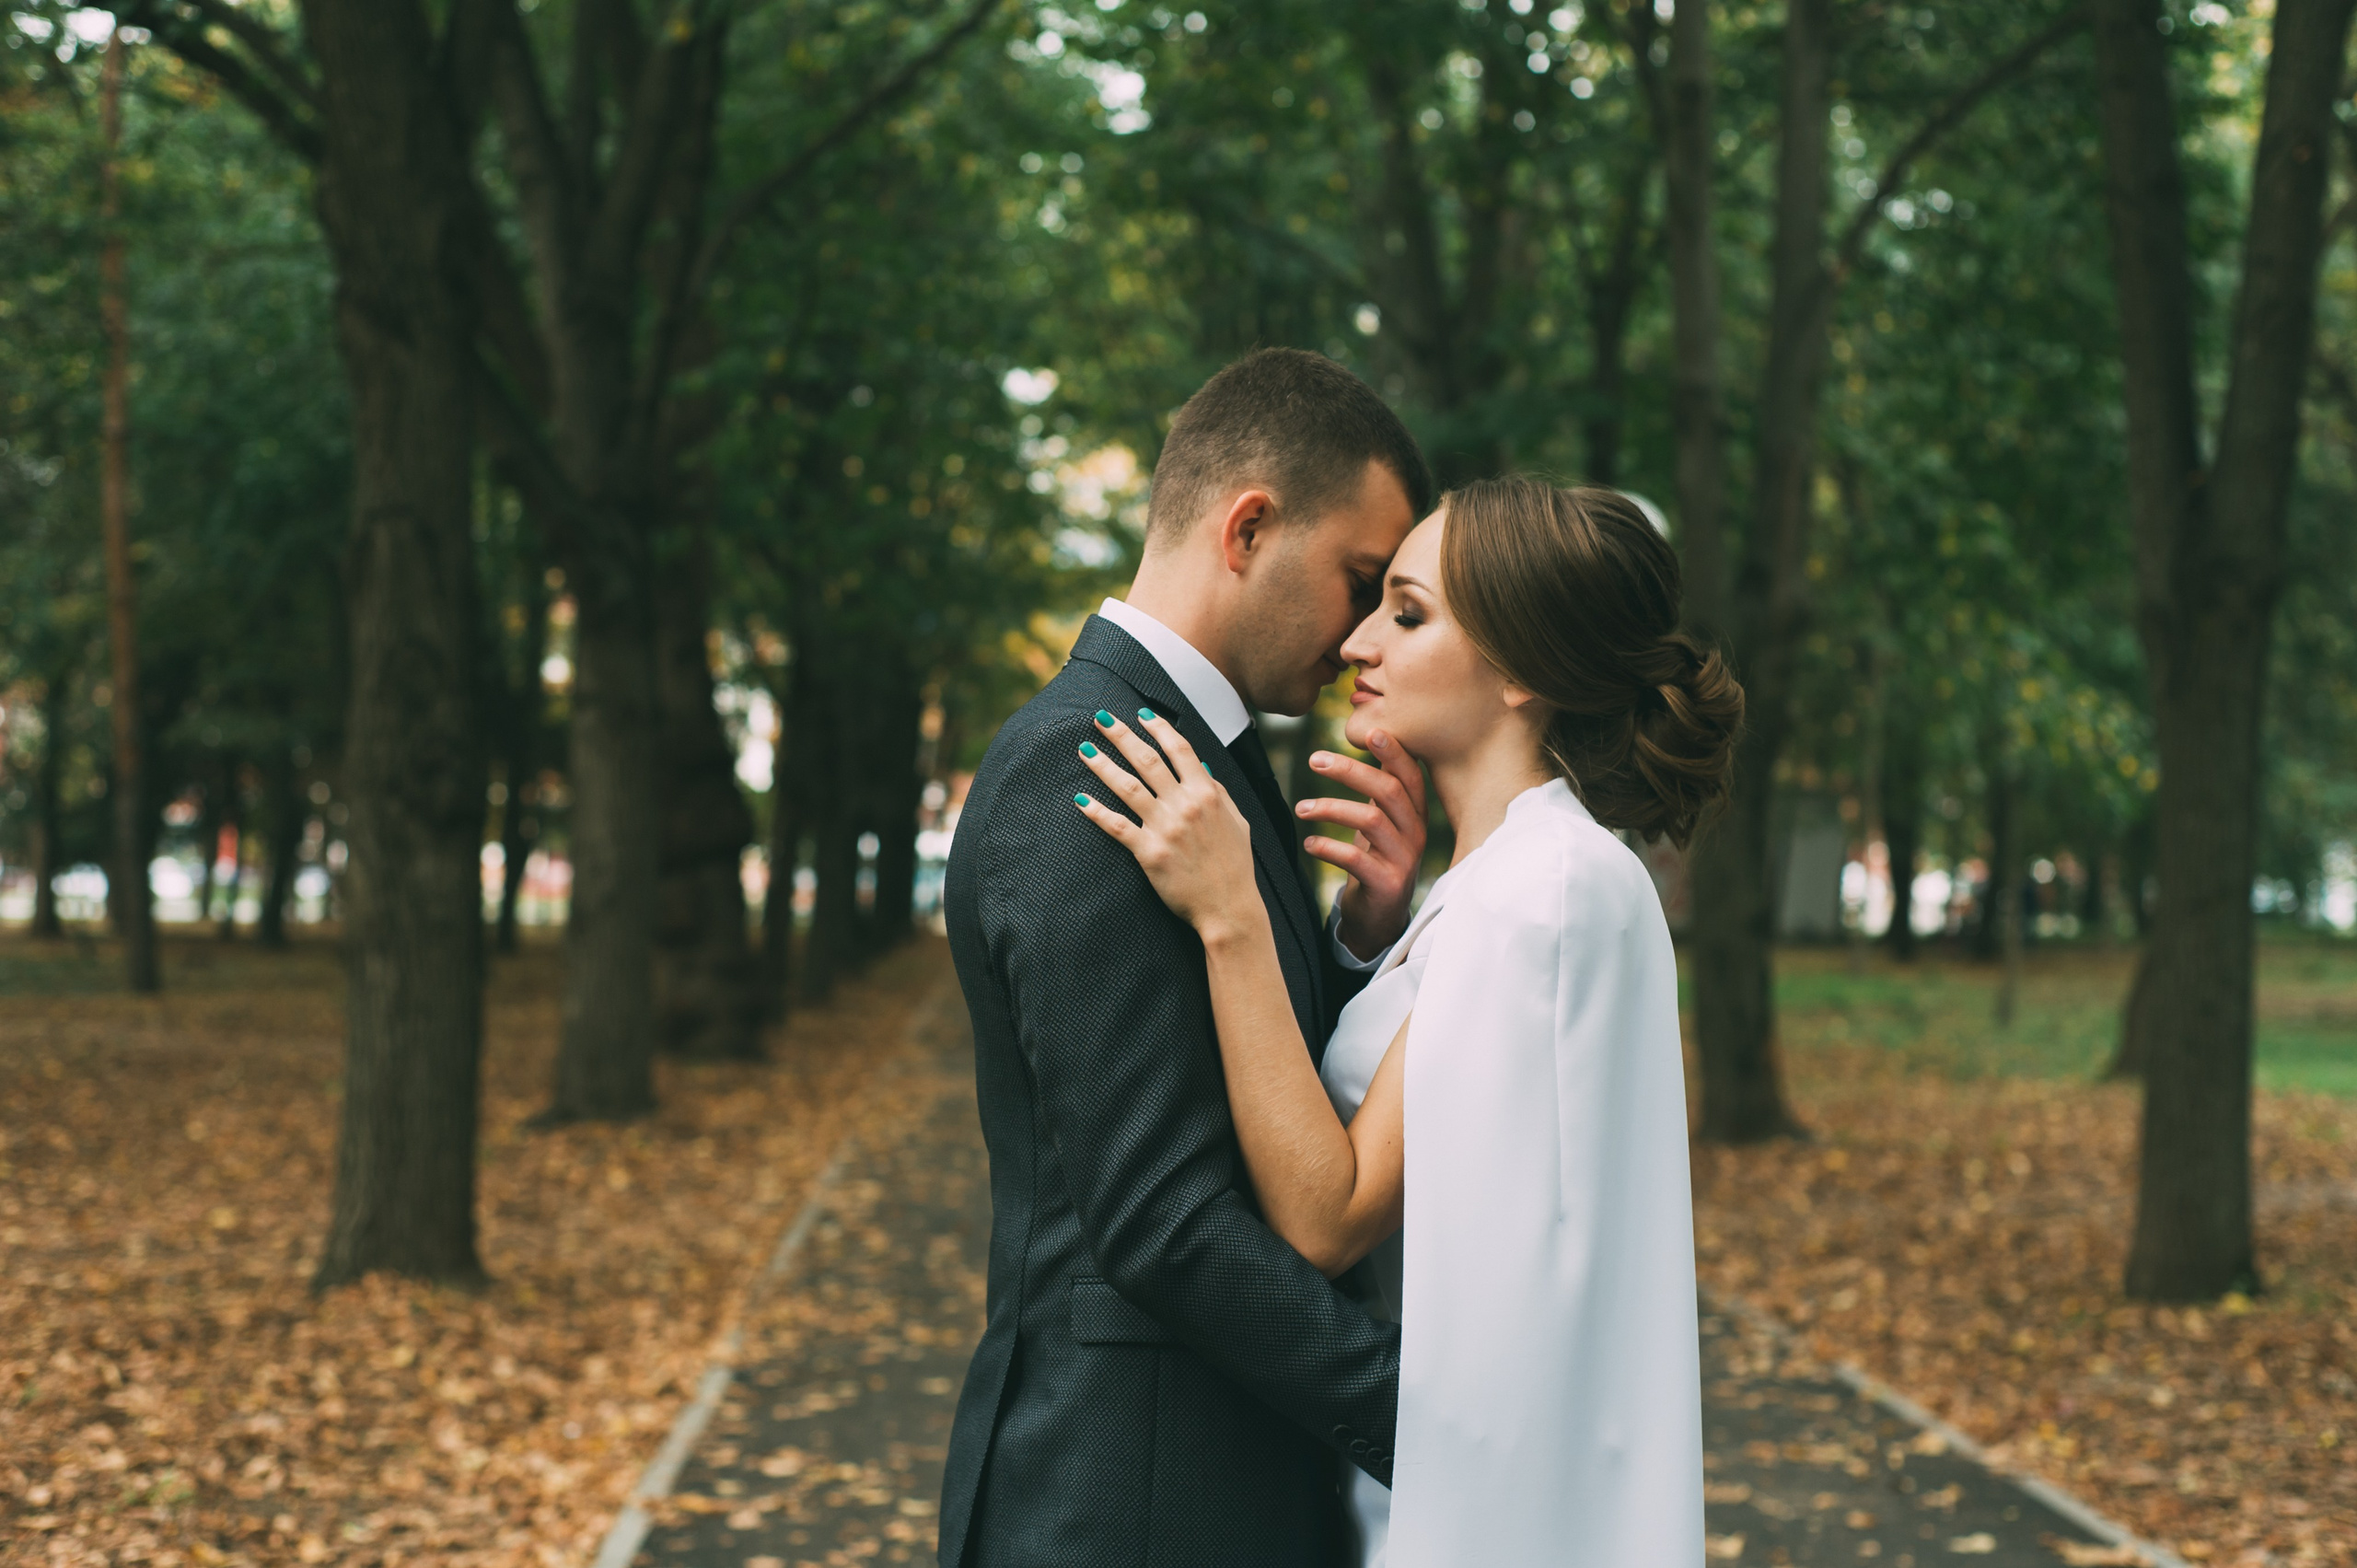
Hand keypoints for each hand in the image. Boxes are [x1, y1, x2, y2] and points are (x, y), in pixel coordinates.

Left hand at [1072, 708, 1265, 943]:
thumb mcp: (1237, 821)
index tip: (1141, 714)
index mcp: (1207, 793)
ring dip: (1103, 765)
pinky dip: (1096, 811)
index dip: (1158, 728)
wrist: (1228, 906)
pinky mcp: (1149, 852)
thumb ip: (1219, 792)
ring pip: (1127, 787)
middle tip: (1101, 718)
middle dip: (1122, 736)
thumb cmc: (1235, 865)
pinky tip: (1080, 799)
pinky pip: (1117, 826)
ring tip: (1084, 749)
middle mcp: (1184, 805)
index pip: (1179, 749)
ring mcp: (1165, 828)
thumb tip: (1202, 767)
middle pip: (1147, 760)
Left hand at [1295, 729, 1426, 959]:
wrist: (1379, 920)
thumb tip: (1371, 739)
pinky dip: (1329, 848)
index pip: (1410, 775)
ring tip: (1301, 807)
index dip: (1393, 752)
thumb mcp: (1382, 823)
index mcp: (1415, 815)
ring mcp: (1404, 861)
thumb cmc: (1377, 861)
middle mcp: (1415, 834)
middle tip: (1315, 758)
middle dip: (1350, 770)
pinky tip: (1309, 844)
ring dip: (1331, 807)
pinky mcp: (1386, 885)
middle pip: (1388, 791)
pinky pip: (1356, 859)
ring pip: (1371, 821)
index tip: (1369, 731)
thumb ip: (1380, 789)